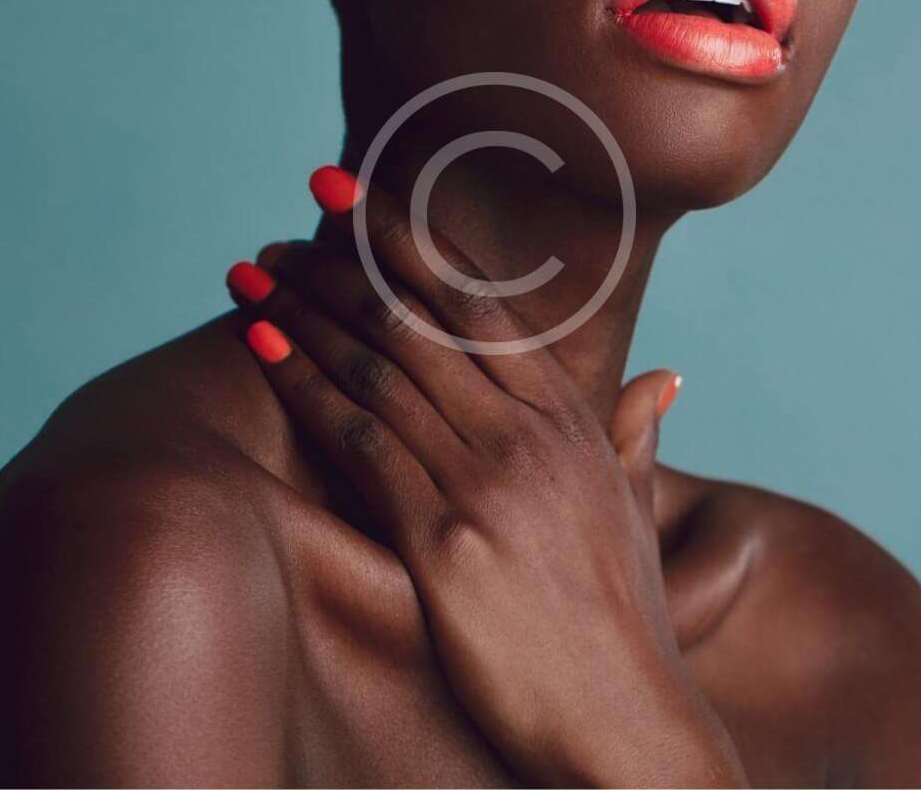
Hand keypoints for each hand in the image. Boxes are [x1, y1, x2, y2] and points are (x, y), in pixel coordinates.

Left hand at [225, 165, 745, 785]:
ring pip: (378, 367)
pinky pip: (358, 438)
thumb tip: (667, 376)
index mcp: (568, 415)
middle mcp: (526, 431)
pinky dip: (303, 383)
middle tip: (287, 226)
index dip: (410, 245)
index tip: (358, 201)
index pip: (476, 304)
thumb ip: (636, 431)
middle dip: (342, 262)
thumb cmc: (624, 613)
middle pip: (416, 320)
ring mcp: (486, 478)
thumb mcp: (634, 507)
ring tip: (253, 273)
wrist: (627, 719)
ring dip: (305, 311)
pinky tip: (260, 344)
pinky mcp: (443, 537)